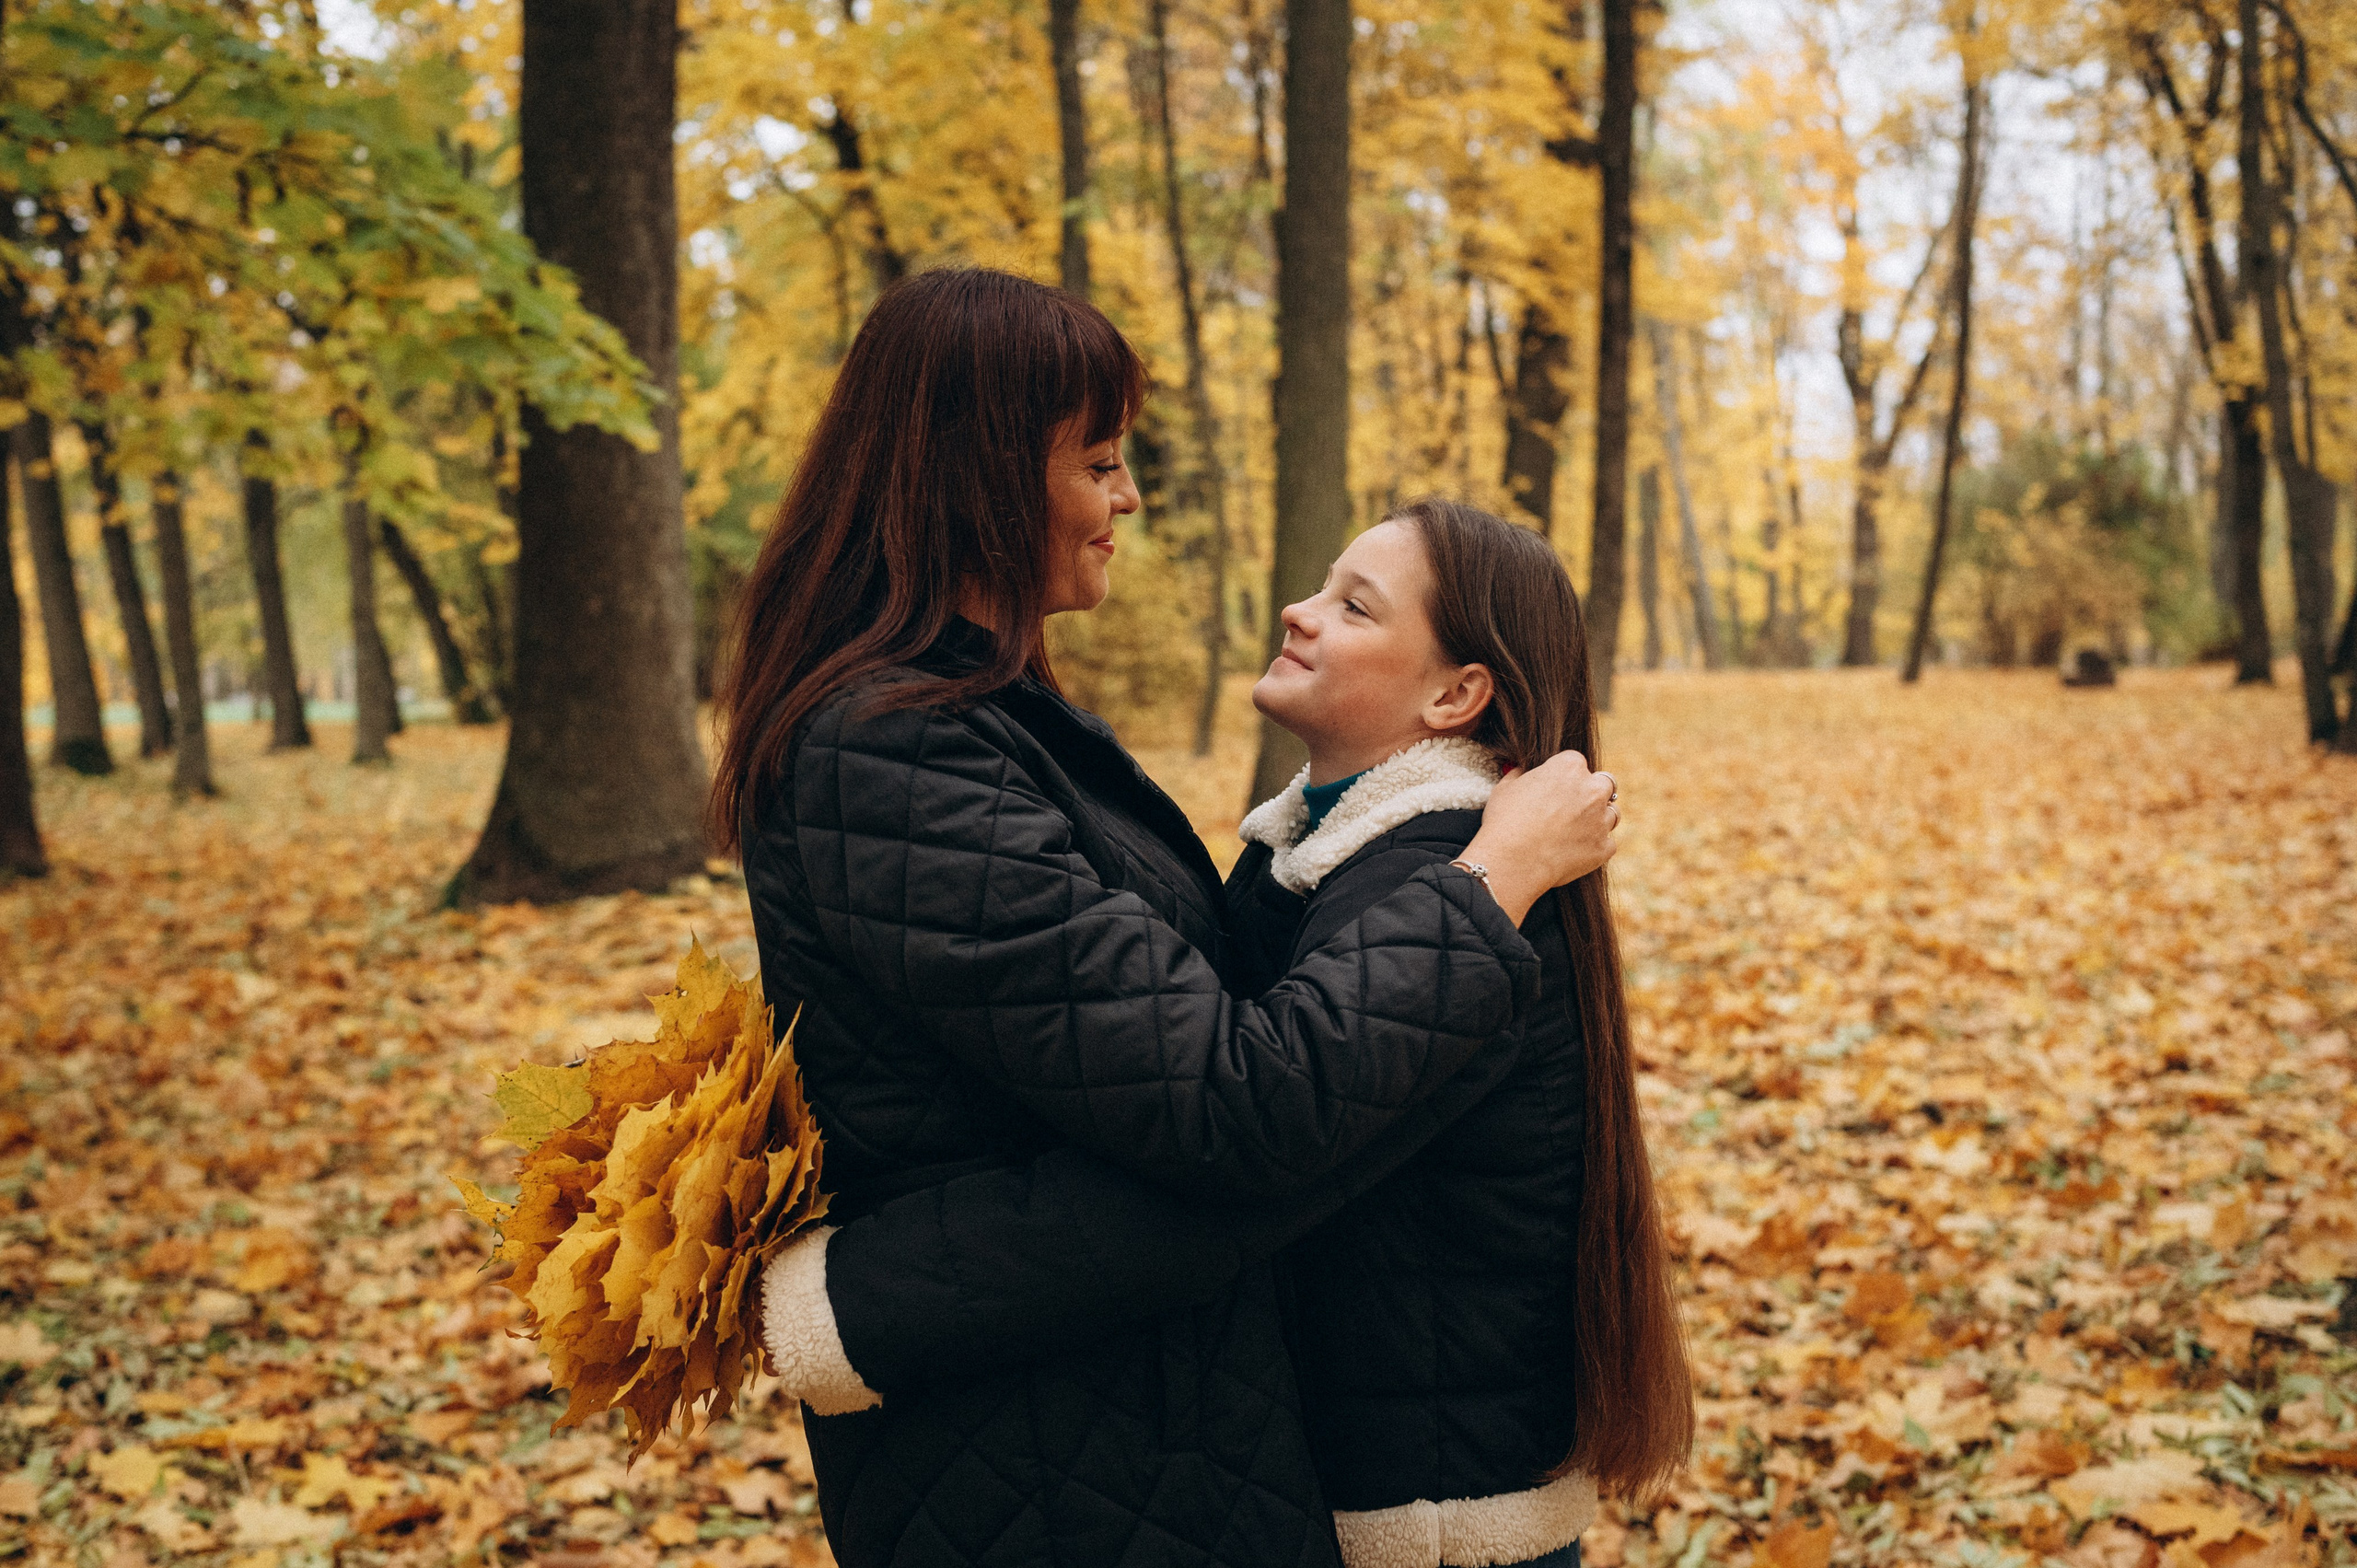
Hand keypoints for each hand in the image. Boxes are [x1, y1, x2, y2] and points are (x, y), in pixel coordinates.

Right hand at [1458, 751, 1619, 924]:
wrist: (1511, 862)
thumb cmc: (1504, 822)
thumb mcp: (1505, 788)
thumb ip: (1521, 775)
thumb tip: (1522, 771)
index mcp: (1569, 767)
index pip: (1576, 762)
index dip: (1564, 776)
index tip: (1554, 788)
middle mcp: (1592, 789)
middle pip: (1604, 784)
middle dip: (1591, 793)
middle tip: (1571, 808)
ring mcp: (1601, 820)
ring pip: (1611, 814)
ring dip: (1597, 819)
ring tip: (1573, 832)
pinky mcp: (1604, 848)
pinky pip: (1606, 844)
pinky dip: (1594, 847)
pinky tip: (1574, 852)